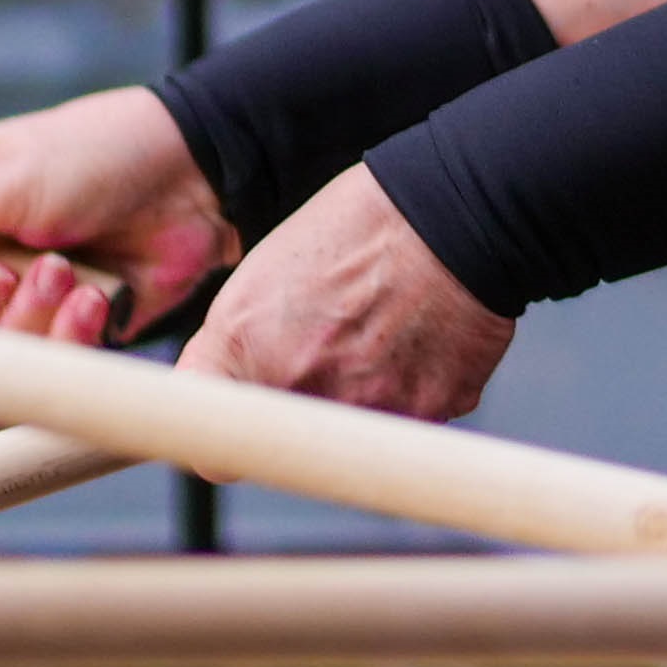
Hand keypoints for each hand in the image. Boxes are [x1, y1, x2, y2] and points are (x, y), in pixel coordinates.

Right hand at [0, 88, 232, 337]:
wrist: (197, 174)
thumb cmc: (99, 153)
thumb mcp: (10, 177)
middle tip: (8, 274)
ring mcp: (36, 291)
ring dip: (28, 317)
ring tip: (66, 273)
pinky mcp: (79, 322)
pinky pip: (54, 357)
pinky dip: (71, 334)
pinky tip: (96, 298)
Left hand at [178, 165, 509, 417]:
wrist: (454, 212)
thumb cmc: (360, 225)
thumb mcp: (266, 274)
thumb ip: (241, 348)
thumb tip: (236, 397)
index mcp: (241, 347)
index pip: (213, 454)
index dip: (230, 449)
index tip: (241, 443)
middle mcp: (295, 389)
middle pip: (291, 444)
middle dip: (305, 410)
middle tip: (334, 354)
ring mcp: (361, 408)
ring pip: (353, 432)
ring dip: (363, 397)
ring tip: (385, 332)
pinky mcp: (425, 413)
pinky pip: (410, 418)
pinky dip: (415, 388)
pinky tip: (422, 338)